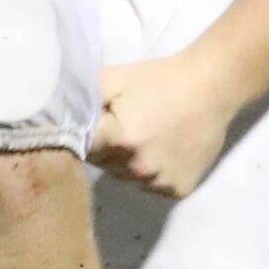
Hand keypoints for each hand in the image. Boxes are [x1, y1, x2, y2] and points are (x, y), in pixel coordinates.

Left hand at [90, 46, 259, 198]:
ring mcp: (159, 182)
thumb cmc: (160, 78)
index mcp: (119, 140)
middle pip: (105, 166)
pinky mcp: (178, 190)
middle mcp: (138, 168)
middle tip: (125, 124)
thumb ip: (80, 99)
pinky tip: (163, 150)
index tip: (100, 122)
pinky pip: (152, 186)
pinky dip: (153, 173)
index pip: (82, 149)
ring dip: (129, 163)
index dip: (88, 134)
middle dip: (108, 148)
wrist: (213, 86)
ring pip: (127, 178)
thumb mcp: (113, 78)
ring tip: (147, 136)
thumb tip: (55, 118)